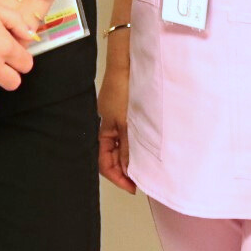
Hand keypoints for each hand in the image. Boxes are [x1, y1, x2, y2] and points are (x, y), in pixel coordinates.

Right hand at [96, 36, 134, 192]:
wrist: (127, 62)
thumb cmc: (122, 89)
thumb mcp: (126, 122)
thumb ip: (128, 147)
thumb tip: (129, 170)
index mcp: (103, 131)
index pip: (105, 163)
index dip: (118, 177)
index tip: (133, 187)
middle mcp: (109, 127)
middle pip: (113, 157)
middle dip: (125, 170)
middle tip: (142, 180)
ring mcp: (118, 119)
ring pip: (123, 146)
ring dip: (133, 157)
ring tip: (147, 166)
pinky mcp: (128, 111)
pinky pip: (130, 134)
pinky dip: (137, 144)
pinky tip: (148, 146)